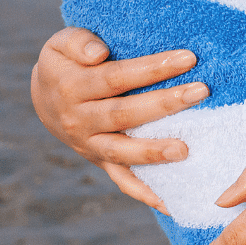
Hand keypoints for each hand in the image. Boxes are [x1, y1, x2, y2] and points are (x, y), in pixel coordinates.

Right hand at [29, 27, 207, 212]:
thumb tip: (99, 53)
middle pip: (124, 114)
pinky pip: (121, 180)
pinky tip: (171, 202)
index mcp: (73, 88)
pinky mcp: (99, 161)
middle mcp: (79, 120)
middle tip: (201, 92)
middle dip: (164, 103)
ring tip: (185, 149)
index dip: (151, 68)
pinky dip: (144, 193)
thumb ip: (78, 42)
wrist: (44, 97)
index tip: (189, 58)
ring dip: (154, 152)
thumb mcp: (60, 44)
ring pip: (122, 152)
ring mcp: (89, 146)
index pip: (117, 77)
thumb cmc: (65, 63)